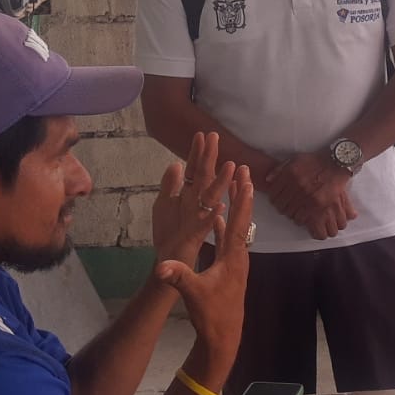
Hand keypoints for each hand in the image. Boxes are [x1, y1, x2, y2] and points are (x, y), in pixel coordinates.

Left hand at [152, 132, 235, 264]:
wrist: (167, 260)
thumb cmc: (169, 234)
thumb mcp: (163, 204)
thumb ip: (170, 184)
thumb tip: (177, 163)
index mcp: (187, 195)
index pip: (194, 170)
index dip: (196, 153)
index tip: (201, 135)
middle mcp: (196, 203)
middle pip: (204, 178)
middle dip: (209, 158)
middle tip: (214, 137)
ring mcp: (198, 218)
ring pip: (211, 198)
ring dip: (221, 182)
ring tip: (230, 165)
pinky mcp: (196, 235)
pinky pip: (206, 224)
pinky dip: (213, 215)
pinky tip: (221, 206)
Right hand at [154, 166, 254, 357]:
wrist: (223, 337)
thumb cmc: (212, 315)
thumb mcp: (193, 295)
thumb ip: (178, 278)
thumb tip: (161, 266)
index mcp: (232, 258)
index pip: (238, 222)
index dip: (240, 200)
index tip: (243, 178)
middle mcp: (238, 256)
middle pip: (242, 218)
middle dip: (242, 194)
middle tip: (244, 170)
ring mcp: (235, 262)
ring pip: (236, 227)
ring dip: (235, 206)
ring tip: (235, 185)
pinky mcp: (228, 269)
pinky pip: (227, 240)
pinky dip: (224, 225)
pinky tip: (218, 218)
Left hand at [267, 152, 356, 236]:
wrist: (337, 163)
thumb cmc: (316, 161)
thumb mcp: (295, 159)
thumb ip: (280, 170)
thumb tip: (268, 180)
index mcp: (289, 177)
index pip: (274, 197)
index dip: (275, 201)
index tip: (280, 202)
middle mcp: (298, 189)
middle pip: (284, 210)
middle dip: (287, 211)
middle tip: (292, 209)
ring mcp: (310, 199)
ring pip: (297, 220)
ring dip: (299, 219)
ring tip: (303, 216)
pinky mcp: (321, 206)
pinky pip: (311, 223)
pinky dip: (313, 226)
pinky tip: (314, 223)